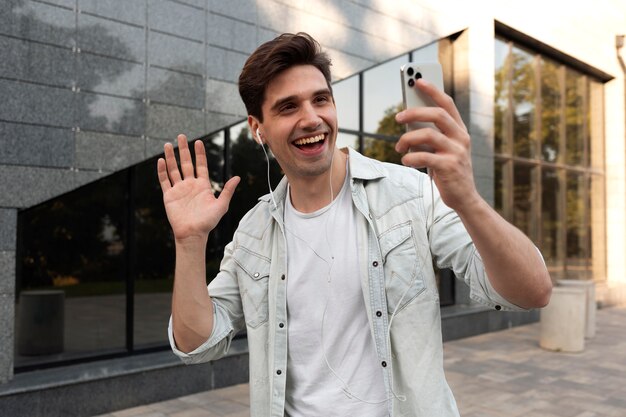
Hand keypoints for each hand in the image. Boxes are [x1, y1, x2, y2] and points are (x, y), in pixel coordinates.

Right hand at [157, 134, 239, 242]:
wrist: (193, 233)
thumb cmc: (208, 222)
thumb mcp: (221, 205)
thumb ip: (228, 190)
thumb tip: (237, 177)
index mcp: (202, 186)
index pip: (201, 165)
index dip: (199, 154)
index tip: (198, 142)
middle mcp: (190, 185)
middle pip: (186, 163)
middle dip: (184, 150)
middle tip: (181, 136)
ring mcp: (179, 189)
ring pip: (173, 169)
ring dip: (170, 157)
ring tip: (168, 145)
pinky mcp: (169, 196)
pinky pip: (164, 181)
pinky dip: (162, 171)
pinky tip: (161, 160)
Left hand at [394, 79, 478, 211]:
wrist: (464, 198)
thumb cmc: (449, 171)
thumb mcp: (442, 150)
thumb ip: (431, 135)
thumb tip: (408, 120)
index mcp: (460, 130)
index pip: (447, 103)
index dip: (432, 90)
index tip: (417, 81)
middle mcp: (461, 138)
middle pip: (437, 114)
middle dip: (414, 112)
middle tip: (398, 117)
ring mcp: (457, 152)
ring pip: (428, 135)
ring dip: (408, 139)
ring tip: (399, 147)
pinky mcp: (449, 167)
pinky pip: (424, 156)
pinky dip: (410, 157)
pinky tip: (405, 160)